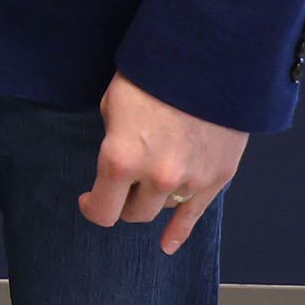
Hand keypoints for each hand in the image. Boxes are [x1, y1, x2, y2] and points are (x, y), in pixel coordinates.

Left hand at [80, 72, 249, 253]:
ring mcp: (189, 181)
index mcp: (121, 159)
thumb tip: (117, 161)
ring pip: (161, 209)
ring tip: (146, 184)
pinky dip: (179, 232)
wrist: (208, 60)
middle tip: (119, 186)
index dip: (91, 207)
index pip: (101, 210)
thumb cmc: (152, 75)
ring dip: (150, 200)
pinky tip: (168, 244)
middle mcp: (156, 178)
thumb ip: (113, 141)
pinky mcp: (216, 178)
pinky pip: (194, 215)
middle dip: (123, 201)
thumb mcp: (113, 103)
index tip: (87, 199)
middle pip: (133, 212)